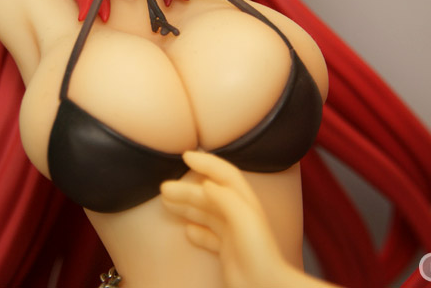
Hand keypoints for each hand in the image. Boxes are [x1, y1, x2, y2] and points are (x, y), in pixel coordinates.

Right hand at [161, 151, 334, 287]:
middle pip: (209, 195)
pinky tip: (187, 231)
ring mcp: (233, 233)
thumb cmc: (259, 252)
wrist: (266, 285)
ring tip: (166, 203)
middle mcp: (239, 214)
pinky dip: (197, 231)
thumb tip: (206, 185)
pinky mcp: (228, 251)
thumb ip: (225, 198)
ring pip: (206, 214)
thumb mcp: (243, 218)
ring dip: (187, 207)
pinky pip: (209, 236)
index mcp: (244, 201)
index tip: (186, 156)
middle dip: (187, 189)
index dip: (207, 163)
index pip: (224, 174)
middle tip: (164, 188)